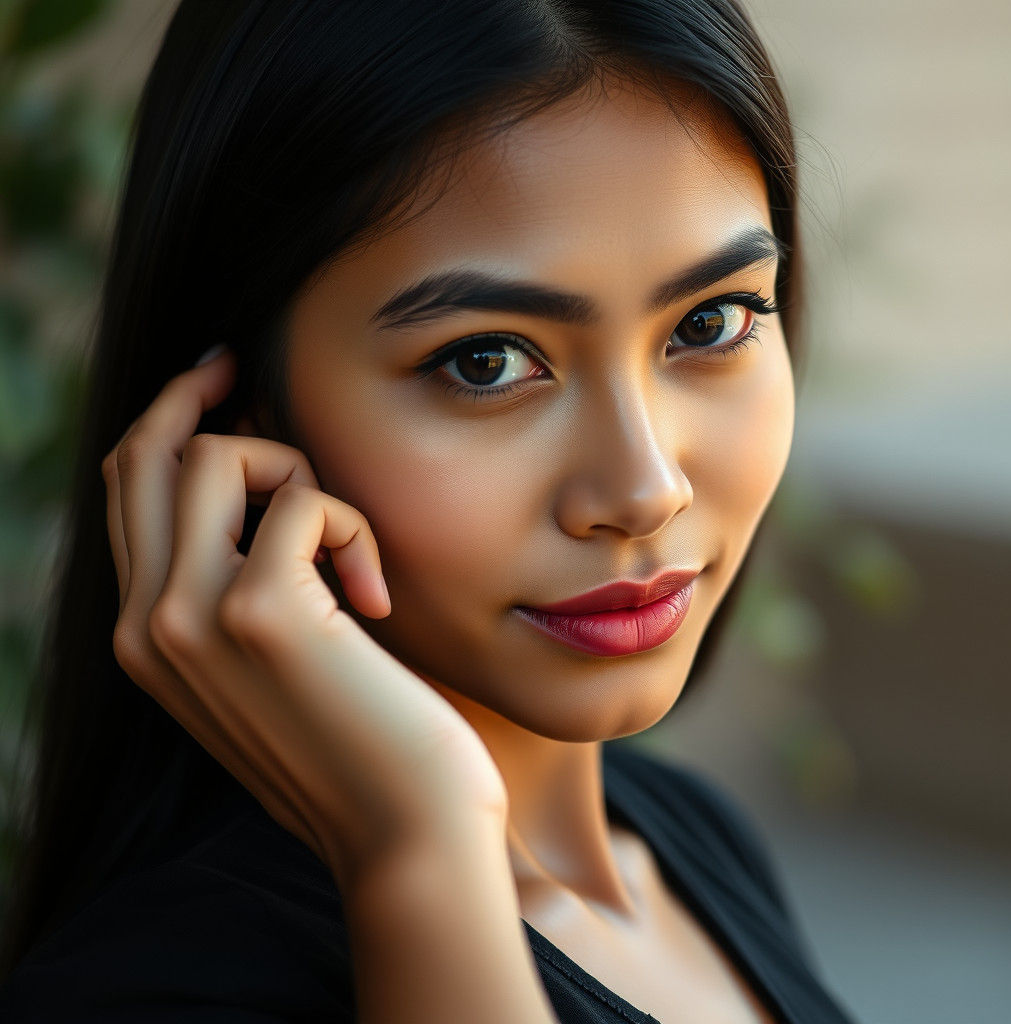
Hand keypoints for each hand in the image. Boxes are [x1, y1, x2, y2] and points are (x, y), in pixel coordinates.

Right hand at [101, 348, 508, 889]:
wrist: (407, 834)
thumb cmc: (361, 742)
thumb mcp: (278, 662)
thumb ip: (241, 585)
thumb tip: (257, 484)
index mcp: (145, 638)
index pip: (129, 493)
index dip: (166, 421)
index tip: (218, 378)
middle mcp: (145, 626)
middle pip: (146, 456)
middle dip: (203, 399)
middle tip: (248, 369)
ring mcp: (190, 619)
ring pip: (211, 455)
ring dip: (294, 474)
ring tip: (344, 551)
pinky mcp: (260, 612)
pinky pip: (304, 499)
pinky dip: (354, 527)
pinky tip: (378, 599)